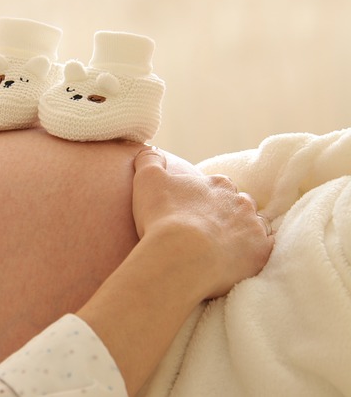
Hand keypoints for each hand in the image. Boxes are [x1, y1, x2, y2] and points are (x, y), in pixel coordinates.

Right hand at [132, 147, 273, 298]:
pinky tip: (236, 261)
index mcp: (218, 184)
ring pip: (253, 226)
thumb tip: (151, 149)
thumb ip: (150, 160)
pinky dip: (252, 253)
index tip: (192, 212)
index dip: (205, 199)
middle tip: (206, 231)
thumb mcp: (148, 180)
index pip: (217, 187)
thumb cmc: (163, 217)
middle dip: (226, 215)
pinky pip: (263, 250)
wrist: (181, 257)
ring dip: (241, 234)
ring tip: (221, 249)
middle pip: (238, 205)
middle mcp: (241, 201)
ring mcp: (254, 227)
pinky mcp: (261, 252)